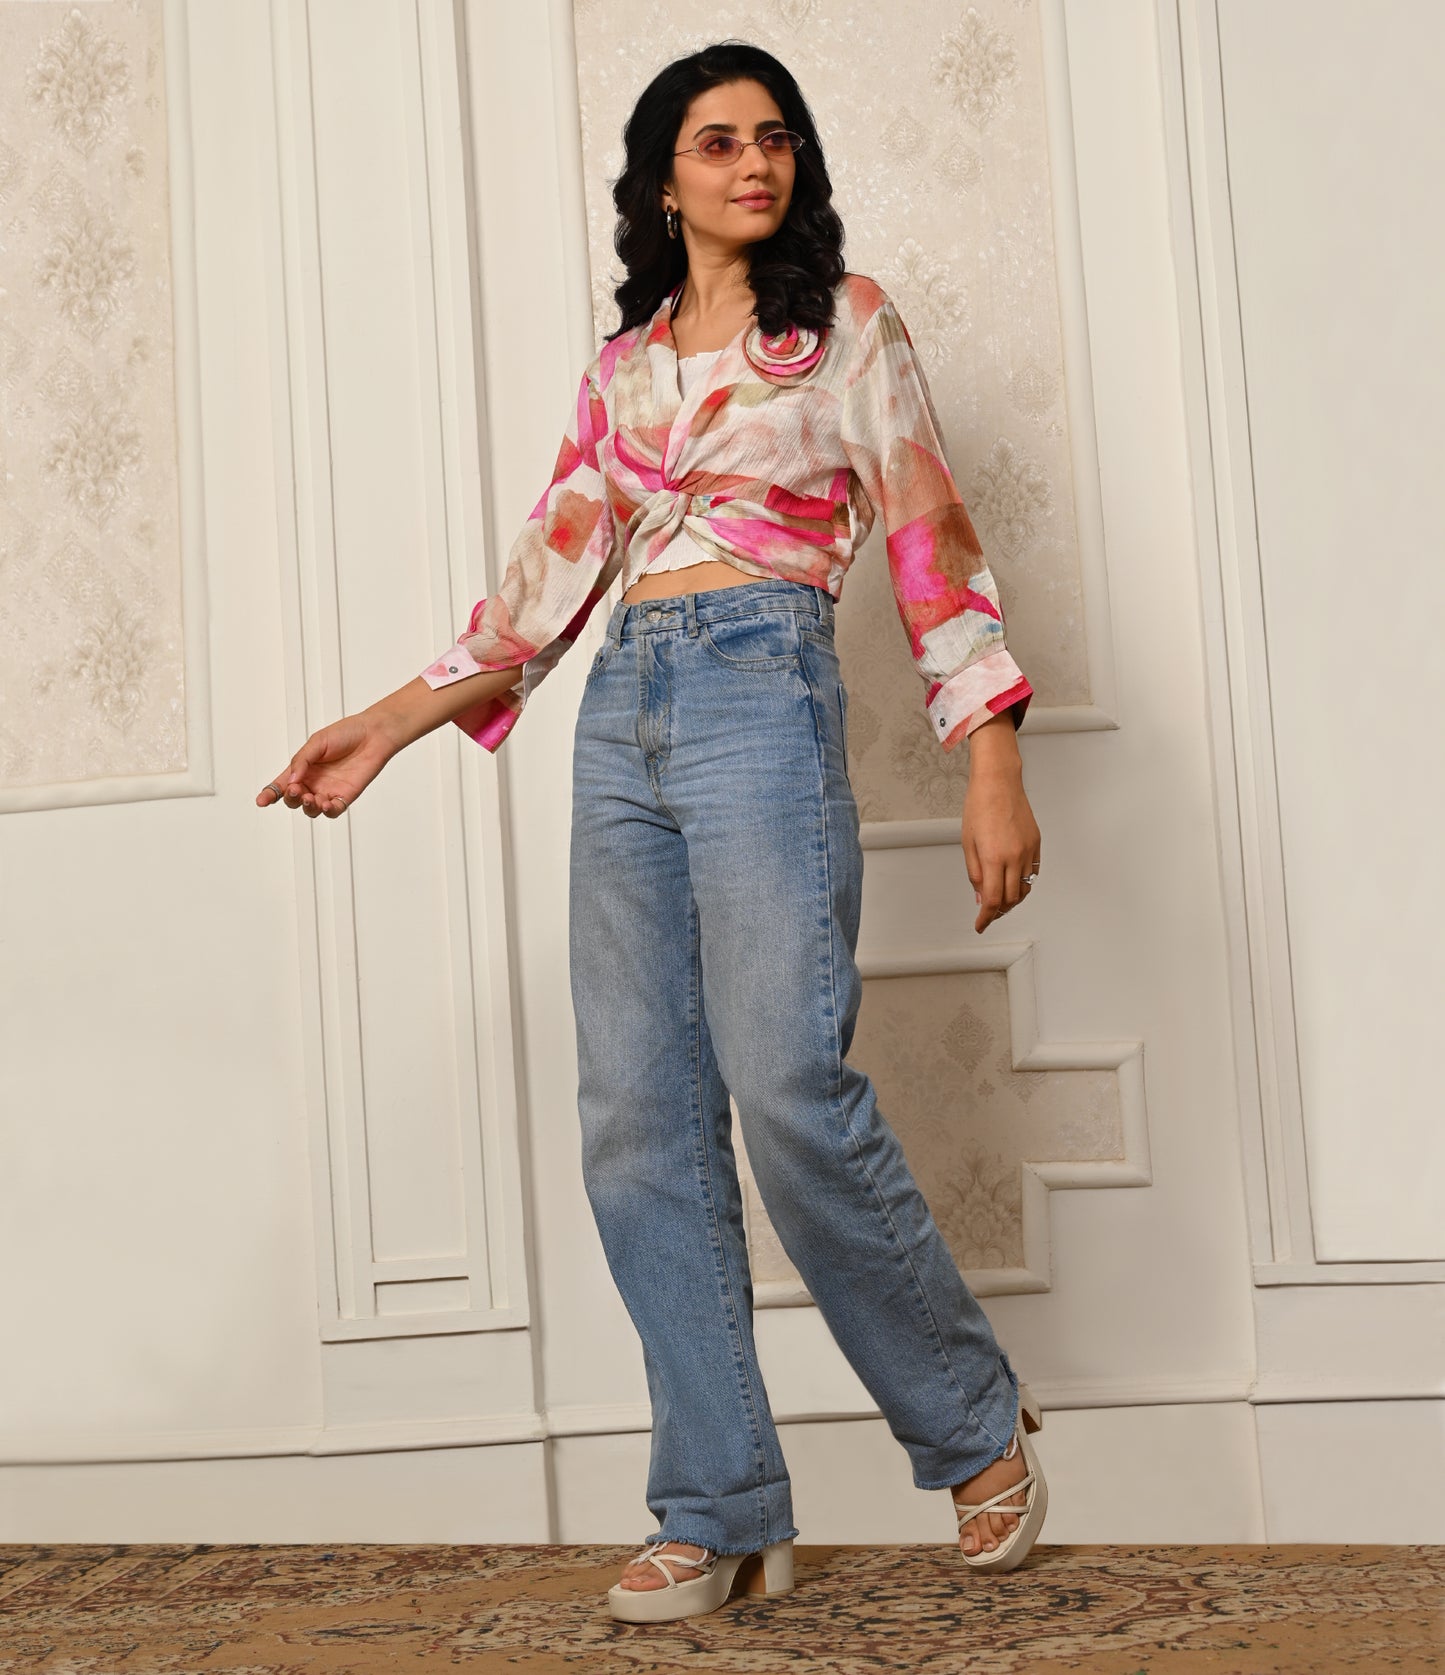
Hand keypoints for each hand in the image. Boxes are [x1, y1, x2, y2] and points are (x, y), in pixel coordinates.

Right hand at [256, 712, 398, 818]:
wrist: (373, 734)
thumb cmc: (346, 733)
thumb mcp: (317, 742)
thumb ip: (302, 761)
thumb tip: (291, 780)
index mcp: (302, 768)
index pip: (281, 784)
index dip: (269, 793)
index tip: (261, 801)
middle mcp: (313, 781)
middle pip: (293, 799)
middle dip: (290, 798)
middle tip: (295, 789)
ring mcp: (328, 790)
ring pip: (311, 809)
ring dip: (307, 806)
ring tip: (311, 797)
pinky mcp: (345, 796)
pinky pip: (332, 811)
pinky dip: (326, 811)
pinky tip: (325, 804)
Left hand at [961, 759, 1041, 933]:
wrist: (999, 783)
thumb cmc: (979, 807)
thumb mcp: (968, 843)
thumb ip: (975, 874)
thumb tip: (981, 898)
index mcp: (994, 858)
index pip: (993, 900)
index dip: (986, 918)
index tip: (980, 925)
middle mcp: (1014, 857)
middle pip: (1011, 899)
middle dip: (999, 912)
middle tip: (988, 915)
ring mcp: (1028, 850)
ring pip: (1025, 888)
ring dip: (1013, 900)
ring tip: (1001, 902)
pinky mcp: (1036, 844)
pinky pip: (1032, 872)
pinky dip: (1023, 883)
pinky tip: (1013, 883)